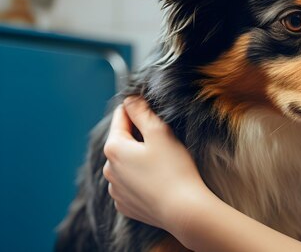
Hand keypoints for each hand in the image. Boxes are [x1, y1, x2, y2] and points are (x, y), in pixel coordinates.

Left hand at [103, 96, 210, 233]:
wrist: (183, 210)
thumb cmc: (174, 169)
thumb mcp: (160, 132)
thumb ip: (142, 112)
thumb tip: (130, 99)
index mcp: (114, 148)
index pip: (121, 117)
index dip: (138, 109)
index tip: (153, 110)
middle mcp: (109, 169)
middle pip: (123, 140)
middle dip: (140, 136)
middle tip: (165, 139)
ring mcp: (116, 190)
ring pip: (126, 163)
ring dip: (139, 157)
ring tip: (163, 162)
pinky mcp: (125, 204)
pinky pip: (131, 183)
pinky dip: (141, 178)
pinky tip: (158, 180)